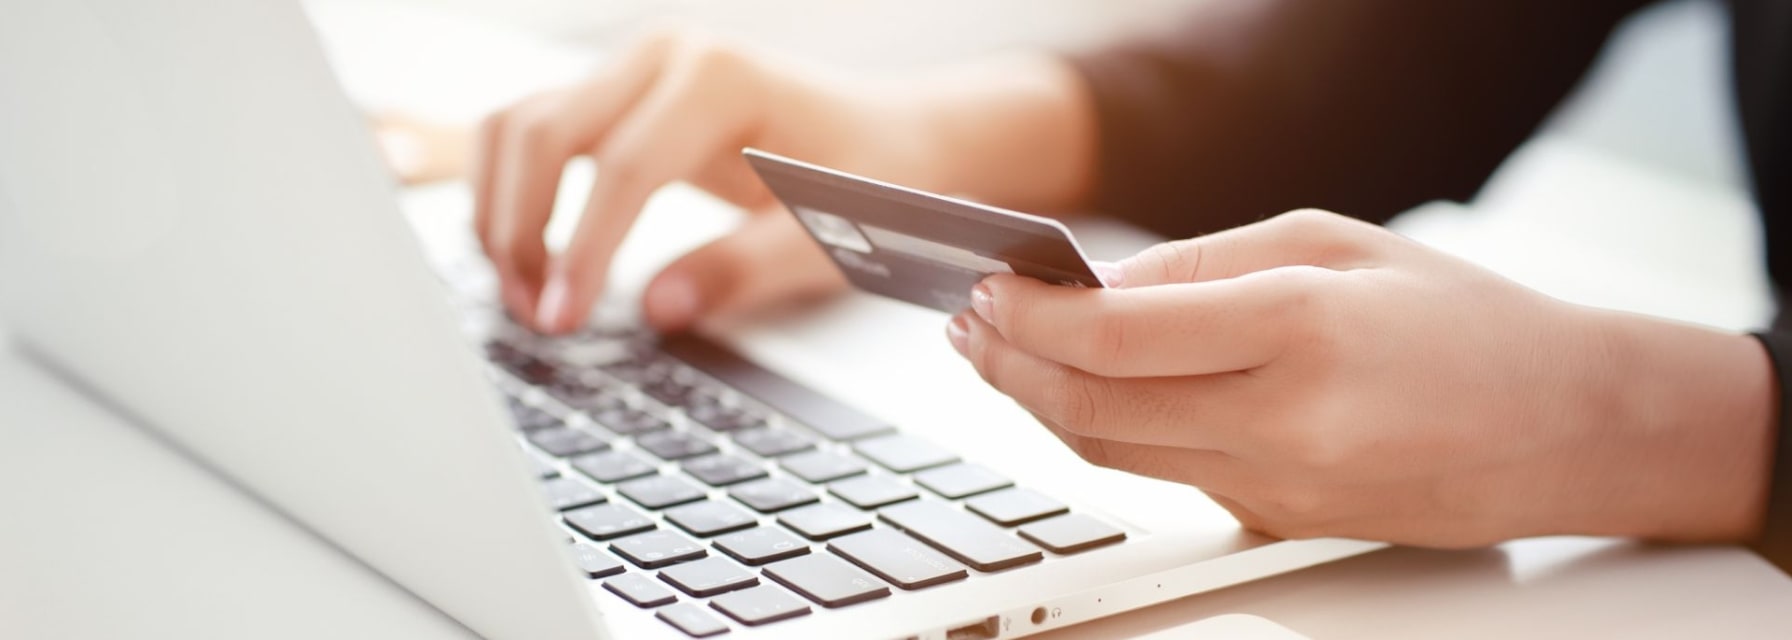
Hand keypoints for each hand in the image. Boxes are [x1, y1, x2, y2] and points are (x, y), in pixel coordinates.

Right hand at [474, 27, 1095, 333]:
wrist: (896, 136)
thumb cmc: (874, 180)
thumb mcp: (832, 233)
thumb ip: (747, 269)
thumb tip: (659, 309)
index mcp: (721, 79)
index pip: (623, 167)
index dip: (584, 250)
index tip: (563, 319)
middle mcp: (664, 57)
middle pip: (543, 133)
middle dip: (521, 230)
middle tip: (534, 318)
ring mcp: (634, 70)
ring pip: (518, 126)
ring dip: (500, 212)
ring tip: (522, 296)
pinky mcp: (617, 96)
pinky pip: (533, 132)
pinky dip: (509, 193)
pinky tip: (525, 259)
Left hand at [948, 209, 1774, 546]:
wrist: (1568, 427)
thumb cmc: (1464, 320)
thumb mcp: (1333, 244)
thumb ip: (1203, 262)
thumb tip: (1098, 288)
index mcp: (1298, 331)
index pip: (1114, 337)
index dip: (1029, 315)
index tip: (987, 287)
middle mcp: (1283, 423)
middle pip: (1091, 410)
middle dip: (1009, 365)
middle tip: (967, 324)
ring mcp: (1280, 489)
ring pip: (1113, 456)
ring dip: (1040, 405)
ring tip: (1000, 356)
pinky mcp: (1280, 524)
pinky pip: (1164, 479)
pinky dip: (1105, 436)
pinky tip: (1079, 395)